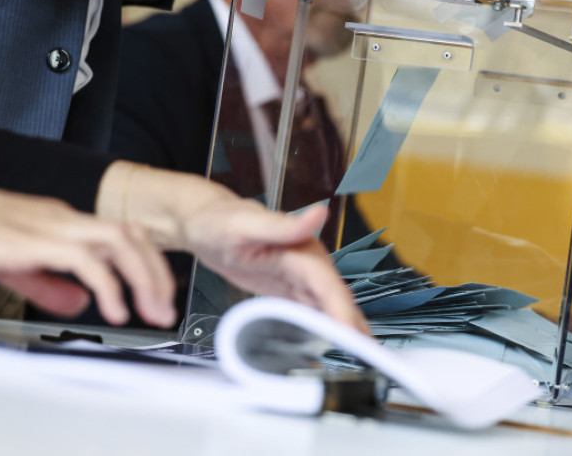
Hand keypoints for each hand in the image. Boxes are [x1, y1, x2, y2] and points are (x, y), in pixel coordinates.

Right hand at [0, 188, 175, 326]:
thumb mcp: (17, 266)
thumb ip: (49, 284)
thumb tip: (82, 302)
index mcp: (63, 223)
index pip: (125, 234)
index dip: (149, 262)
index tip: (159, 295)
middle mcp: (64, 219)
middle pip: (132, 234)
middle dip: (157, 272)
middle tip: (166, 311)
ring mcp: (51, 226)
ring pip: (120, 239)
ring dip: (144, 277)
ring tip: (151, 313)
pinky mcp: (34, 240)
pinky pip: (86, 259)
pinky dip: (109, 286)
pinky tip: (115, 312)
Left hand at [97, 163, 368, 333]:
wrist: (203, 222)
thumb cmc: (220, 221)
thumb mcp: (247, 224)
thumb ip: (284, 225)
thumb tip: (320, 213)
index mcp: (303, 250)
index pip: (329, 287)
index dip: (344, 314)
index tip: (354, 339)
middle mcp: (308, 264)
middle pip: (336, 302)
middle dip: (354, 330)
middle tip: (368, 359)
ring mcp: (300, 277)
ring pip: (329, 309)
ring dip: (346, 332)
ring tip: (362, 358)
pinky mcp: (290, 288)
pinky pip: (312, 311)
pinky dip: (326, 329)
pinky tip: (333, 345)